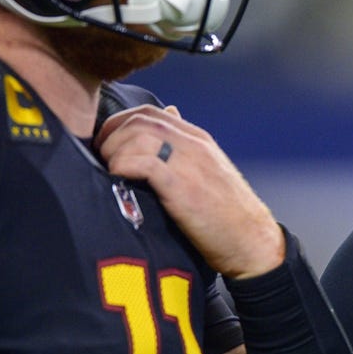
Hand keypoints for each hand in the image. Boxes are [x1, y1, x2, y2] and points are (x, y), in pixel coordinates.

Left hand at [94, 104, 284, 277]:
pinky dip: (122, 167)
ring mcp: (189, 161)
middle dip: (111, 136)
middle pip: (139, 120)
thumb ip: (186, 150)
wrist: (251, 241)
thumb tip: (170, 119)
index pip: (150, 112)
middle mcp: (193, 144)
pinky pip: (142, 162)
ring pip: (137, 136)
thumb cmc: (227, 214)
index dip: (120, 124)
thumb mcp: (209, 172)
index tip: (108, 145)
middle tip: (101, 159)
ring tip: (110, 172)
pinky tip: (119, 181)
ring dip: (114, 152)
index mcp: (198, 139)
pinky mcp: (182, 184)